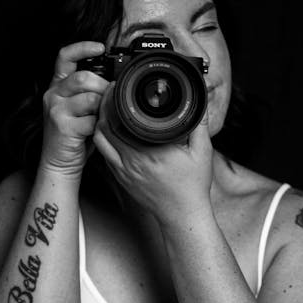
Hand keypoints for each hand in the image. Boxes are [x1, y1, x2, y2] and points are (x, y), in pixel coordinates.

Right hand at [39, 42, 109, 177]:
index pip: (65, 56)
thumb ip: (91, 93)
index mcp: (57, 86)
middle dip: (103, 87)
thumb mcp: (81, 109)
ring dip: (103, 107)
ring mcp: (56, 110)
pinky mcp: (63, 126)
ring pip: (89, 97)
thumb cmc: (74, 136)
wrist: (60, 163)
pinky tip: (98, 130)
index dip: (82, 47)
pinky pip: (91, 119)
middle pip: (83, 78)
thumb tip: (114, 82)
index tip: (100, 47)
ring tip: (103, 116)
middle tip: (110, 99)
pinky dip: (100, 125)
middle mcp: (53, 95)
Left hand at [92, 84, 214, 222]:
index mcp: (150, 151)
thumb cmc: (192, 186)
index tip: (117, 87)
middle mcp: (132, 161)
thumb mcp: (202, 151)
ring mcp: (124, 171)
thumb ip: (199, 123)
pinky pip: (104, 154)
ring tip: (108, 110)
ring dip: (100, 123)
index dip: (113, 99)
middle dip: (103, 106)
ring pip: (100, 140)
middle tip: (110, 94)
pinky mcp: (121, 178)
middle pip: (104, 126)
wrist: (182, 215)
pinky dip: (104, 139)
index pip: (119, 119)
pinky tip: (110, 130)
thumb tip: (201, 99)